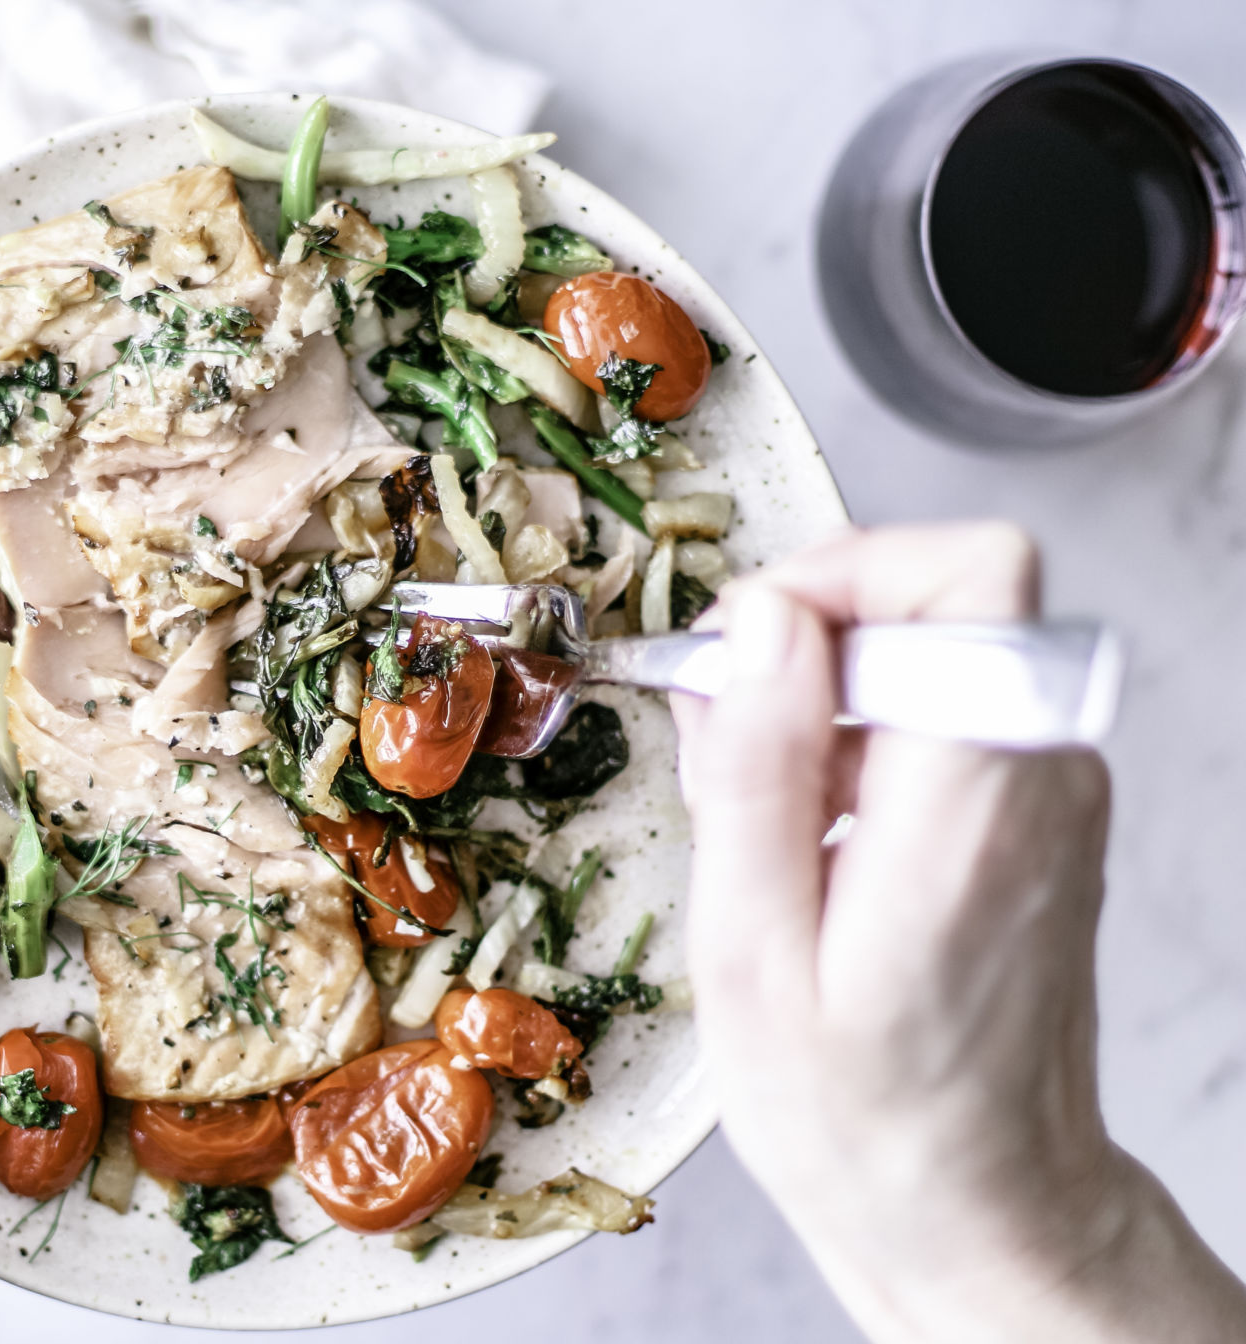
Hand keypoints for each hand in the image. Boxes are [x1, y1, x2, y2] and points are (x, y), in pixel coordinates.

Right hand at [672, 524, 1245, 1343]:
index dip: (843, 572)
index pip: (969, 573)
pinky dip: (852, 742)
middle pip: (939, 595)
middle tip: (729, 747)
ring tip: (760, 823)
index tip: (749, 650)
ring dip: (819, 698)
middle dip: (806, 639)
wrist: (978, 1206)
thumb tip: (765, 621)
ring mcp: (1048, 790)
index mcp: (972, 802)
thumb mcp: (752, 951)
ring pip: (926, 648)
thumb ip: (760, 767)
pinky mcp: (1032, 810)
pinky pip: (936, 709)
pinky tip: (802, 844)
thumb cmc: (859, 1114)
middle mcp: (1039, 776)